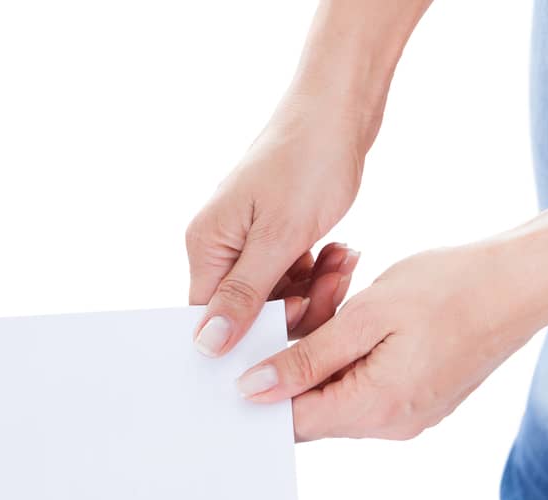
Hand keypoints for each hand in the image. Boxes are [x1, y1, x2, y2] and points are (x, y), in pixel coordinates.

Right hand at [187, 106, 363, 355]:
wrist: (340, 107)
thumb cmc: (308, 160)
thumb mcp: (278, 237)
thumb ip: (242, 296)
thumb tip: (204, 345)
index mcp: (206, 245)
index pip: (211, 318)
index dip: (252, 331)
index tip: (297, 317)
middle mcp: (219, 246)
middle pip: (249, 311)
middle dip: (296, 306)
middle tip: (333, 283)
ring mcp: (247, 240)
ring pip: (277, 296)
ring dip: (315, 288)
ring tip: (342, 260)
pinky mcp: (274, 235)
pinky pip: (292, 275)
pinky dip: (319, 271)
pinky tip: (341, 252)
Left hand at [234, 240, 543, 440]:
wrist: (526, 282)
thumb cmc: (452, 288)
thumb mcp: (367, 315)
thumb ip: (306, 358)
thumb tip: (253, 390)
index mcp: (375, 409)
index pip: (292, 422)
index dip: (261, 392)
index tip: (245, 354)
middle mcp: (390, 425)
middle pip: (313, 408)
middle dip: (297, 358)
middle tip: (307, 302)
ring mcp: (407, 415)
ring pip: (338, 391)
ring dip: (326, 347)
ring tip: (342, 292)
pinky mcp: (419, 398)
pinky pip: (366, 382)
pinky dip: (352, 350)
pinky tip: (362, 307)